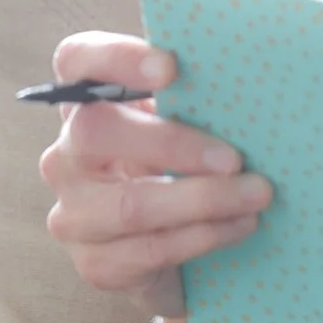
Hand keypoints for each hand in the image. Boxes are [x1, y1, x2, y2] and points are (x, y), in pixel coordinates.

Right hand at [38, 30, 272, 318]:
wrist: (176, 255)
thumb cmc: (183, 170)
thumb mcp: (183, 127)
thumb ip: (192, 100)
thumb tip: (241, 77)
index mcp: (84, 105)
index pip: (76, 60)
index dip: (115, 58)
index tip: (170, 68)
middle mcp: (65, 155)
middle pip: (96, 131)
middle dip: (173, 143)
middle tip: (234, 157)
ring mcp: (73, 213)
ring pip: (131, 204)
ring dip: (205, 199)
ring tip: (256, 194)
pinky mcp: (94, 263)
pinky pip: (151, 249)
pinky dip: (205, 235)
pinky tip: (241, 224)